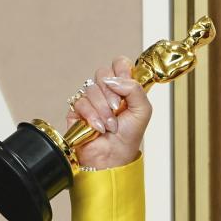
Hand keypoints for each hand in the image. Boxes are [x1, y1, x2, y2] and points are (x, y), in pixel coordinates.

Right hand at [65, 55, 151, 169]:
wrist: (113, 156)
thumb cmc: (128, 137)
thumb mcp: (143, 111)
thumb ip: (135, 89)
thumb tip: (114, 79)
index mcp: (124, 88)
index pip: (119, 64)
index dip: (121, 69)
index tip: (125, 85)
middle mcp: (107, 90)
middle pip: (103, 72)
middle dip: (112, 93)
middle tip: (118, 109)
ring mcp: (91, 98)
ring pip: (92, 88)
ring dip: (104, 109)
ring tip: (110, 125)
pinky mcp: (77, 108)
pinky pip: (81, 101)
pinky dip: (92, 116)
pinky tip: (98, 127)